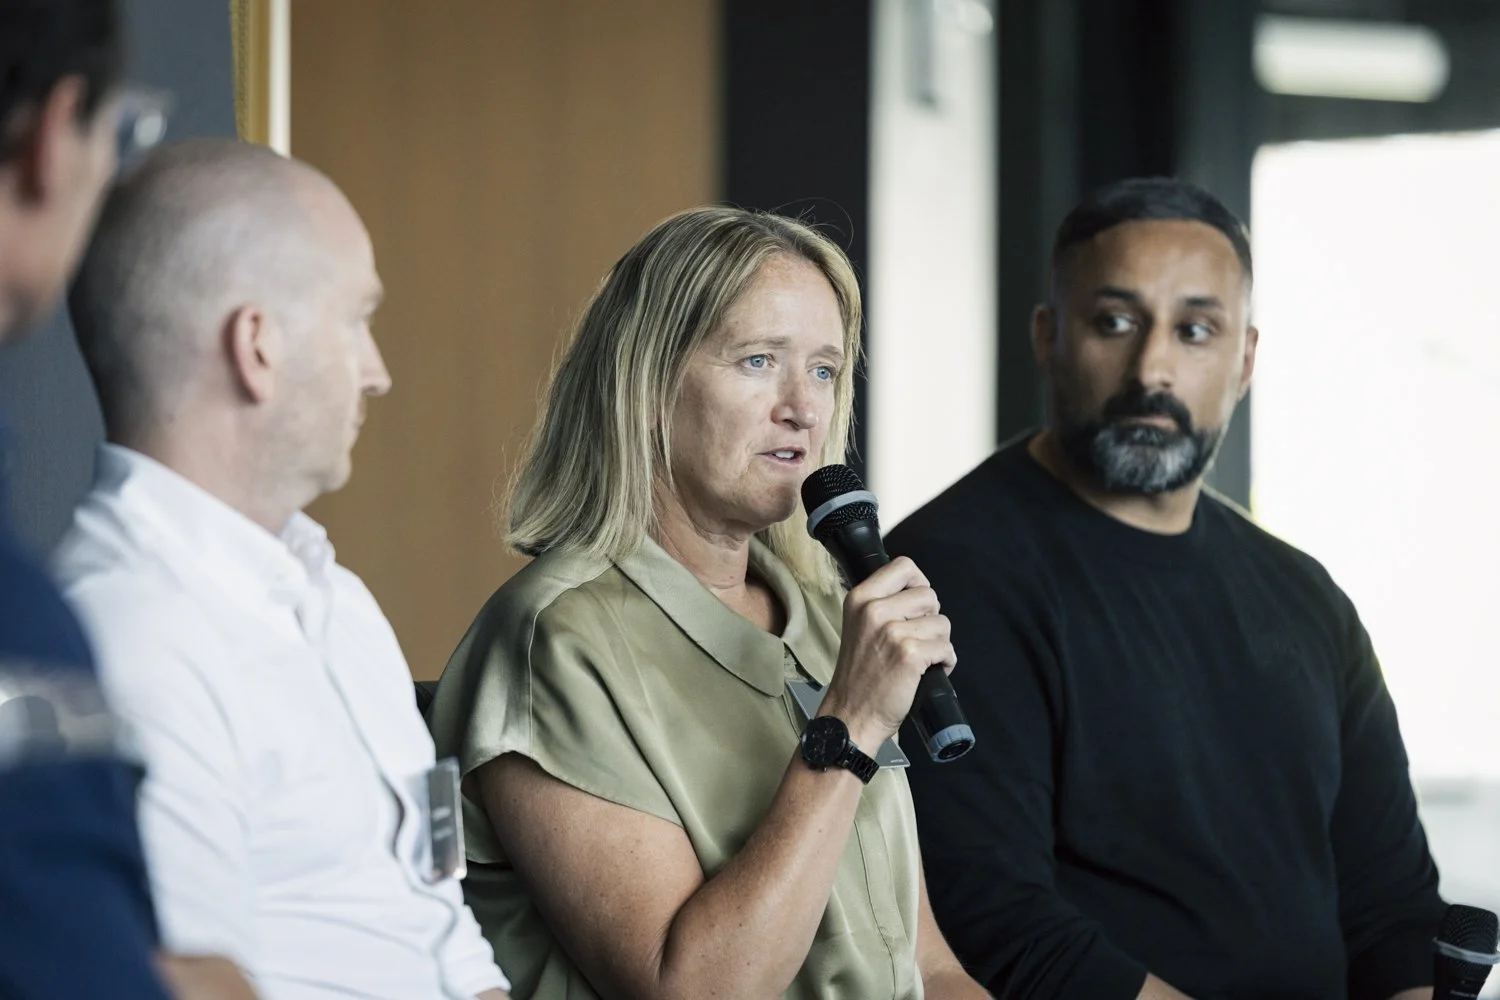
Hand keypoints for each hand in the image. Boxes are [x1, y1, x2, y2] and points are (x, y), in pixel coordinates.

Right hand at [819, 556, 955, 750]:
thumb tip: (920, 593)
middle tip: (915, 640)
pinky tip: (927, 672)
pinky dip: (945, 663)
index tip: (917, 606)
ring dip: (938, 643)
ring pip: (942, 623)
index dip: (919, 584)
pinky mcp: (910, 654)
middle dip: (930, 619)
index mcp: (860, 598)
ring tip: (920, 659)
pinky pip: (947, 649)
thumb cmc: (859, 675)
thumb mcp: (859, 626)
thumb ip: (883, 604)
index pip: (904, 566)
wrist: (851, 715)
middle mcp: (874, 610)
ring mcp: (893, 631)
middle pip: (929, 595)